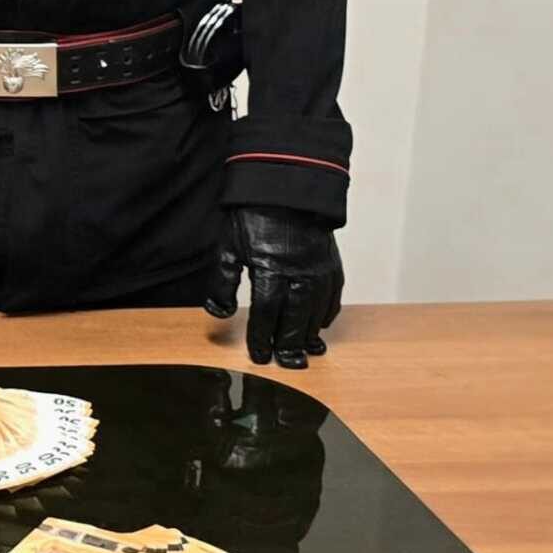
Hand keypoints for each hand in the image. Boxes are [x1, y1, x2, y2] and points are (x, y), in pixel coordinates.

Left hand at [205, 207, 343, 369]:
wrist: (285, 188)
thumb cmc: (252, 216)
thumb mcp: (227, 247)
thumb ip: (223, 282)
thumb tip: (220, 312)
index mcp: (270, 269)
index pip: (267, 313)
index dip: (262, 338)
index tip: (259, 356)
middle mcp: (299, 272)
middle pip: (295, 319)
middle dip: (289, 344)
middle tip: (287, 364)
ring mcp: (319, 269)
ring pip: (316, 311)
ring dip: (309, 334)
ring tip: (303, 352)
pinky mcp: (331, 263)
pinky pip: (333, 296)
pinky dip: (327, 314)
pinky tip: (320, 326)